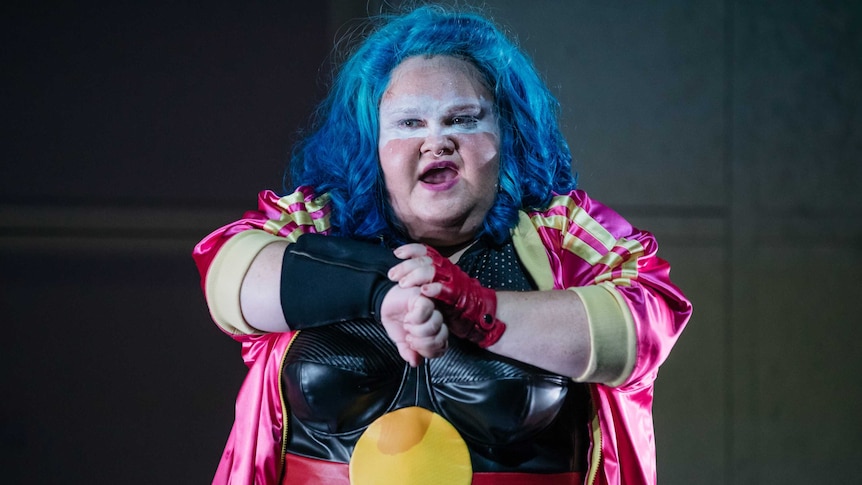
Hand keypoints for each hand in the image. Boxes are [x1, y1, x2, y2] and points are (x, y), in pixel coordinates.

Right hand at [379, 284, 448, 366]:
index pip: (441, 348)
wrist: (385, 303)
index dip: (426, 351)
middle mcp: (437, 321)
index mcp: (434, 332)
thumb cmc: (396, 319)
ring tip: (408, 325)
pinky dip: (413, 318)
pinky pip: (425, 311)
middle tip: (410, 336)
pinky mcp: (424, 298)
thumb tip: (414, 362)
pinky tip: (408, 317)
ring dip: (416, 329)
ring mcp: (433, 309)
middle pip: (440, 339)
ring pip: (434, 325)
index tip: (413, 346)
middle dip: (421, 342)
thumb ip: (409, 352)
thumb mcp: (401, 341)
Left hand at [390, 243, 505, 347]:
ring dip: (415, 276)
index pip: (426, 251)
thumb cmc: (455, 300)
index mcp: (442, 265)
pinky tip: (424, 291)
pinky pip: (445, 289)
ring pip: (432, 271)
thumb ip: (425, 277)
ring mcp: (453, 281)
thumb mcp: (438, 285)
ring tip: (403, 284)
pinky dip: (434, 289)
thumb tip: (404, 272)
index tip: (397, 253)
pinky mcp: (457, 295)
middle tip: (392, 275)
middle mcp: (447, 269)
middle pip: (425, 261)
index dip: (411, 250)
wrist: (479, 312)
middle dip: (406, 266)